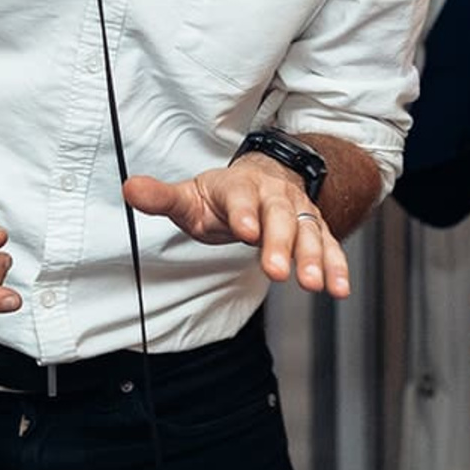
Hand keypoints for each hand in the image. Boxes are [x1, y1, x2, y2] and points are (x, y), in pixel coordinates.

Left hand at [121, 158, 348, 296]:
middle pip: (280, 216)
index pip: (241, 196)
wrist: (262, 180)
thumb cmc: (222, 197)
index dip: (244, 212)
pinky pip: (328, 246)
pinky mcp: (314, 229)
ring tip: (316, 285)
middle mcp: (273, 196)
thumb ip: (162, 198)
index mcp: (239, 186)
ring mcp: (297, 212)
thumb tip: (130, 188)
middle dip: (281, 244)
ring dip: (314, 258)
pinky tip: (339, 289)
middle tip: (277, 272)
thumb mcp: (190, 196)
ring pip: (308, 231)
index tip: (245, 230)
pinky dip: (336, 266)